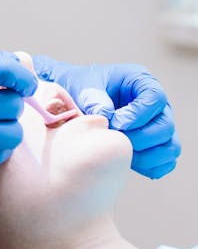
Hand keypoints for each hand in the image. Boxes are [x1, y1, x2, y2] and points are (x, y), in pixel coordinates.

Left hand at [34, 55, 180, 179]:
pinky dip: (150, 167)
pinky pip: (165, 162)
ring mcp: (158, 125)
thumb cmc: (84, 88)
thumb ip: (95, 99)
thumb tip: (107, 117)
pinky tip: (127, 162)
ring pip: (170, 147)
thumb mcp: (85, 87)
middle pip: (166, 125)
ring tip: (121, 154)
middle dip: (142, 138)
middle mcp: (156, 104)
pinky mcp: (156, 146)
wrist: (78, 101)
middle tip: (117, 141)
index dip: (139, 114)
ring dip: (148, 156)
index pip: (155, 97)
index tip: (117, 123)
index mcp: (141, 81)